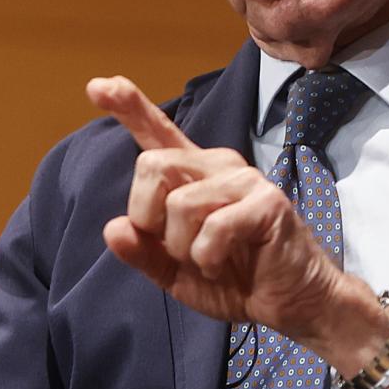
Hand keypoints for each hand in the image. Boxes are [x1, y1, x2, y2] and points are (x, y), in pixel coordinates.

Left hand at [87, 75, 386, 373]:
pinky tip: (222, 266)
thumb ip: (141, 251)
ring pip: (179, 203)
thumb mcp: (173, 272)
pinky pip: (212, 228)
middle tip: (175, 248)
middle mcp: (217, 165)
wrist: (291, 303)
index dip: (128, 107)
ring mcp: (244, 179)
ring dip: (183, 248)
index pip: (157, 131)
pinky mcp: (267, 201)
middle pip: (152, 165)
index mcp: (191, 175)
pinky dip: (206, 259)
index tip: (97, 85)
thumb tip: (113, 228)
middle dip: (148, 216)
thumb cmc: (233, 280)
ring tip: (208, 261)